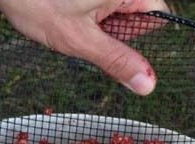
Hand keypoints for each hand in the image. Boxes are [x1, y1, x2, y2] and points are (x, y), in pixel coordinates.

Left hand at [0, 0, 169, 94]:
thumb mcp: (79, 39)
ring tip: (70, 19)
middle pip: (137, 13)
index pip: (157, 14)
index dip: (136, 35)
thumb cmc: (36, 1)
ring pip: (116, 11)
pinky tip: (67, 14)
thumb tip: (148, 84)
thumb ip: (116, 60)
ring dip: (98, 24)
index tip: (110, 42)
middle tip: (84, 30)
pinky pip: (100, 6)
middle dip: (114, 30)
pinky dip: (86, 14)